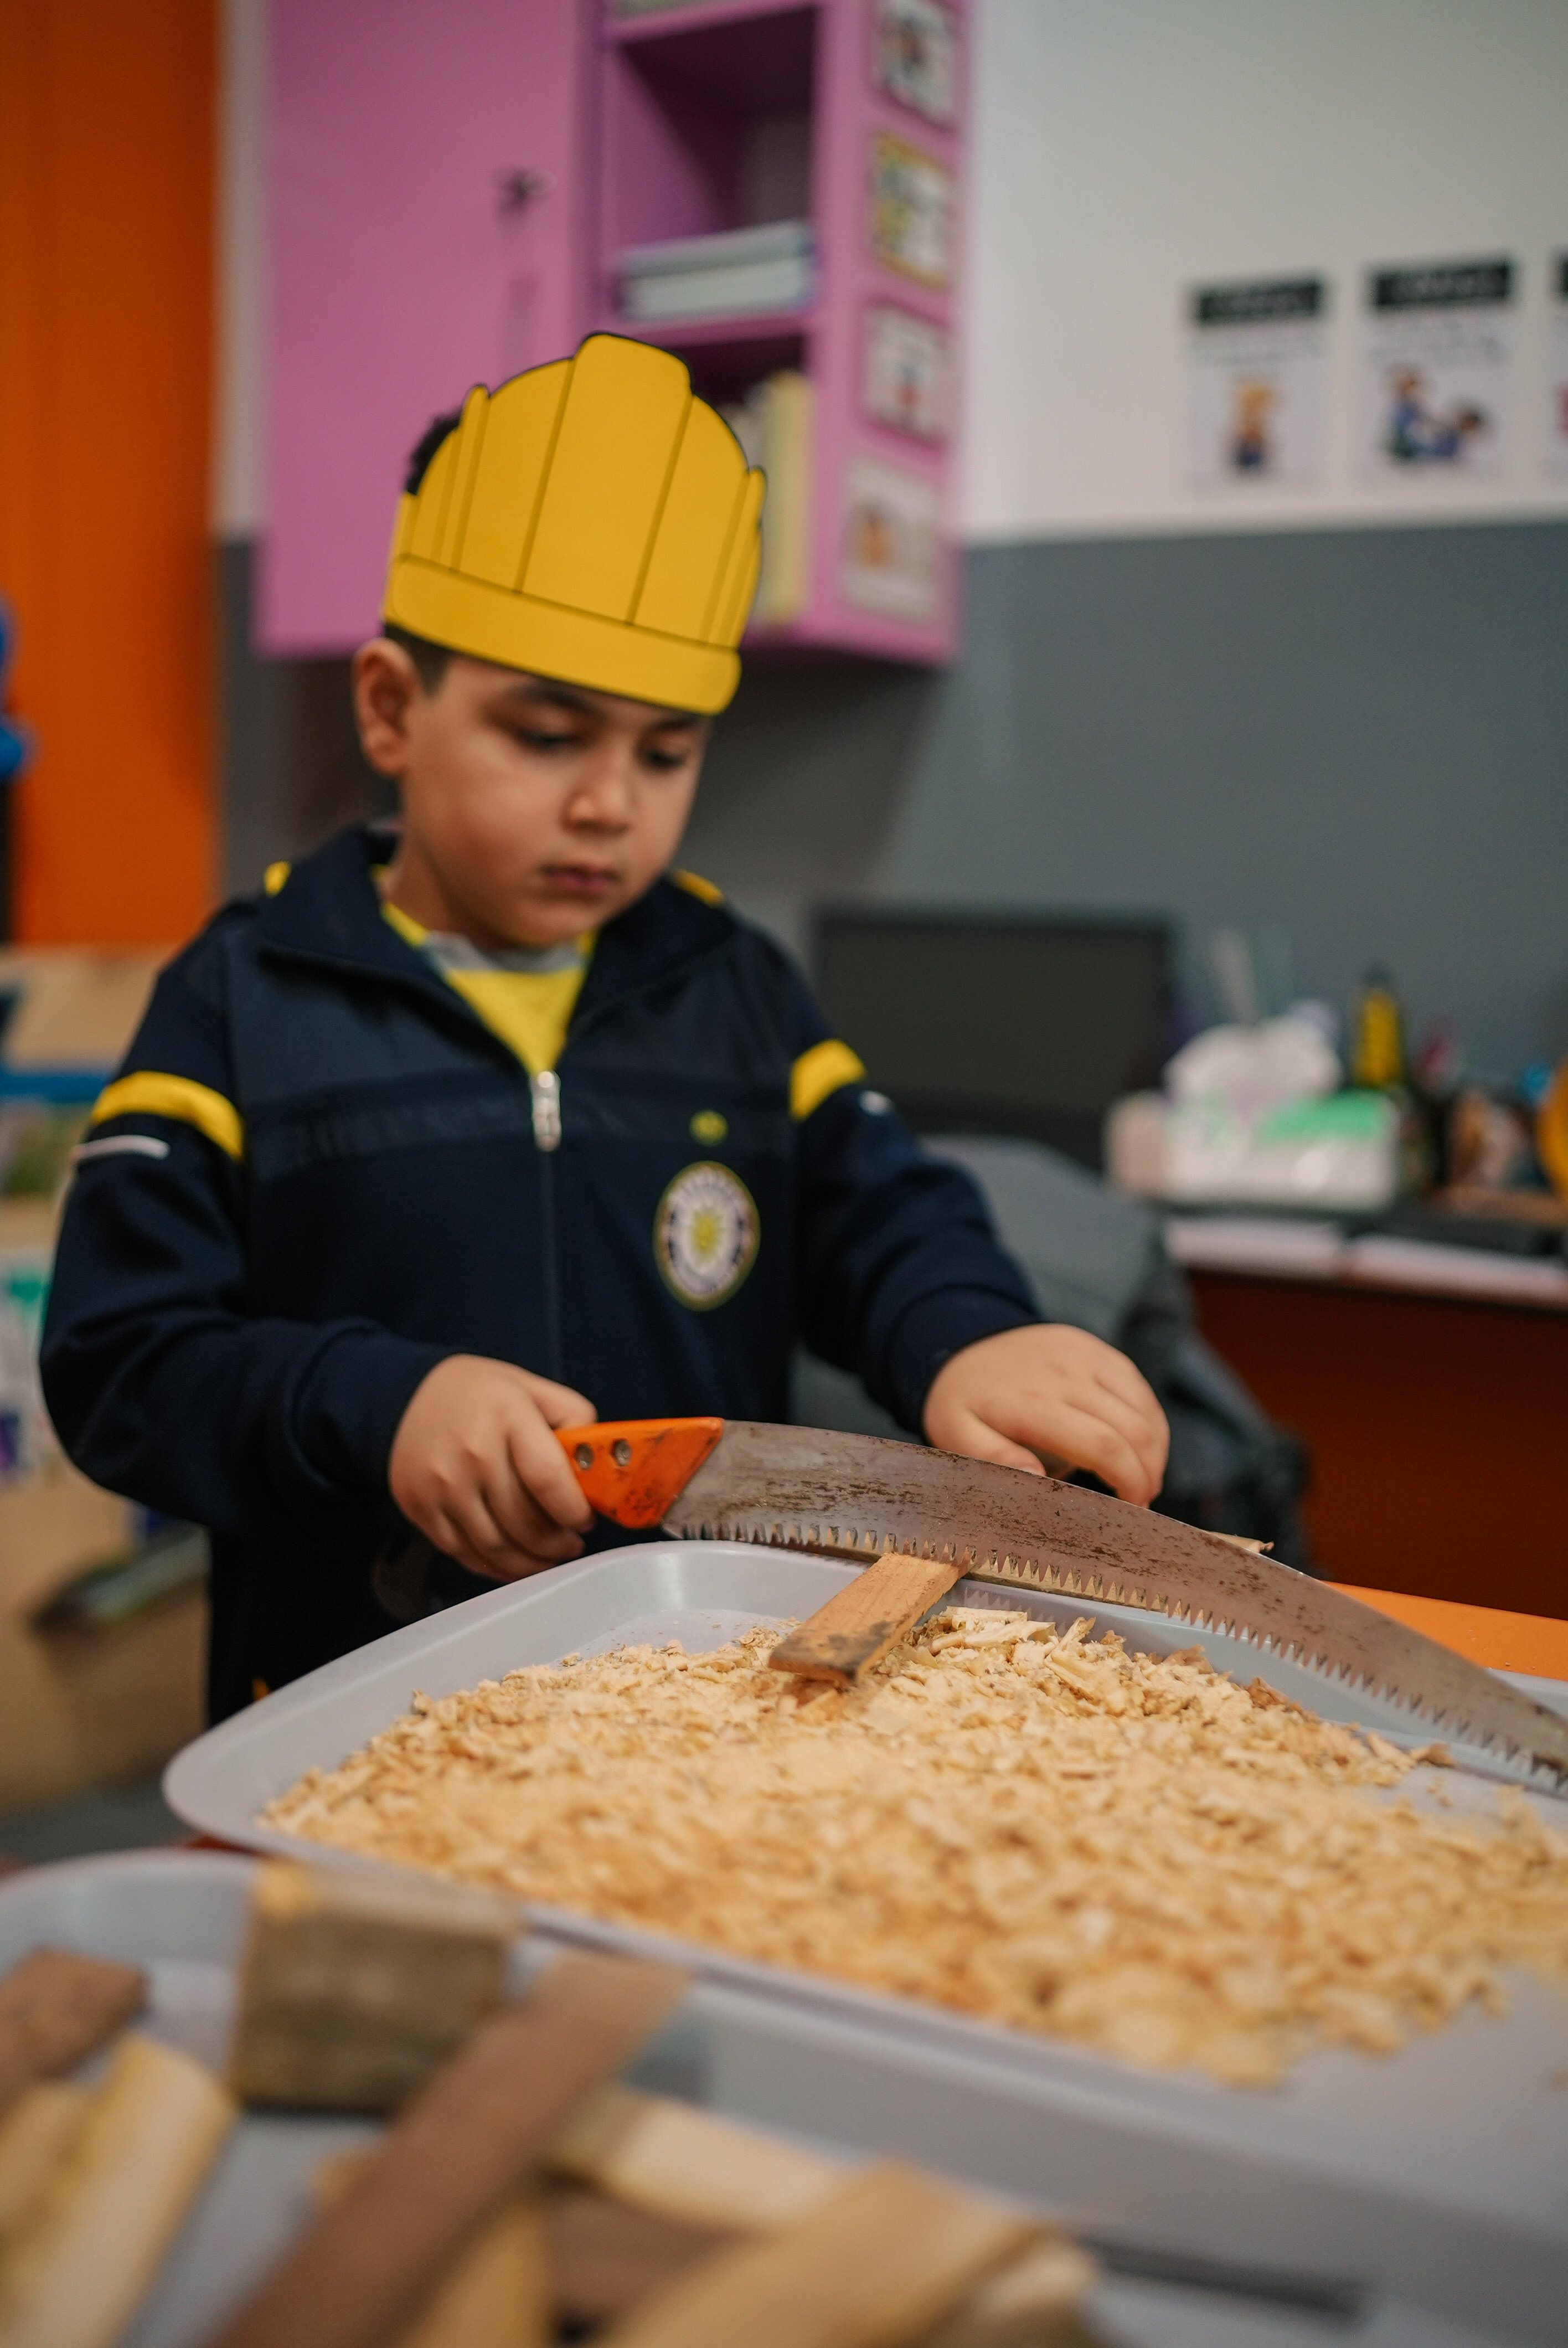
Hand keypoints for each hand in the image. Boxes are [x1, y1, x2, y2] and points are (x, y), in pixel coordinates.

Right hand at [389, 1356, 596, 1580]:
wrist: (406, 1394)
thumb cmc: (480, 1394)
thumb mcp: (532, 1388)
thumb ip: (572, 1419)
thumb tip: (595, 1464)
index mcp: (506, 1417)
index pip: (548, 1480)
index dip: (573, 1511)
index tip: (585, 1520)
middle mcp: (470, 1453)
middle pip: (523, 1522)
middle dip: (556, 1544)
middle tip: (571, 1545)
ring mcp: (440, 1484)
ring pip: (495, 1546)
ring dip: (530, 1563)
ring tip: (548, 1558)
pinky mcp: (419, 1506)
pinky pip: (463, 1551)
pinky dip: (494, 1566)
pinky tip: (514, 1561)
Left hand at [922, 1324, 1168, 1504]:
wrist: (960, 1341)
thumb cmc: (962, 1401)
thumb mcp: (958, 1435)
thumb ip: (995, 1457)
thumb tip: (1036, 1477)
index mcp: (1033, 1402)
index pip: (1103, 1445)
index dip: (1129, 1481)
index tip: (1131, 1511)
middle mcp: (1066, 1373)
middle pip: (1133, 1429)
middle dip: (1148, 1472)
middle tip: (1140, 1501)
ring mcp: (1084, 1355)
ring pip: (1144, 1407)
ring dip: (1156, 1448)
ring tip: (1143, 1478)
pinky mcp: (1094, 1347)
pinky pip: (1138, 1385)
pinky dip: (1149, 1419)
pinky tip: (1141, 1445)